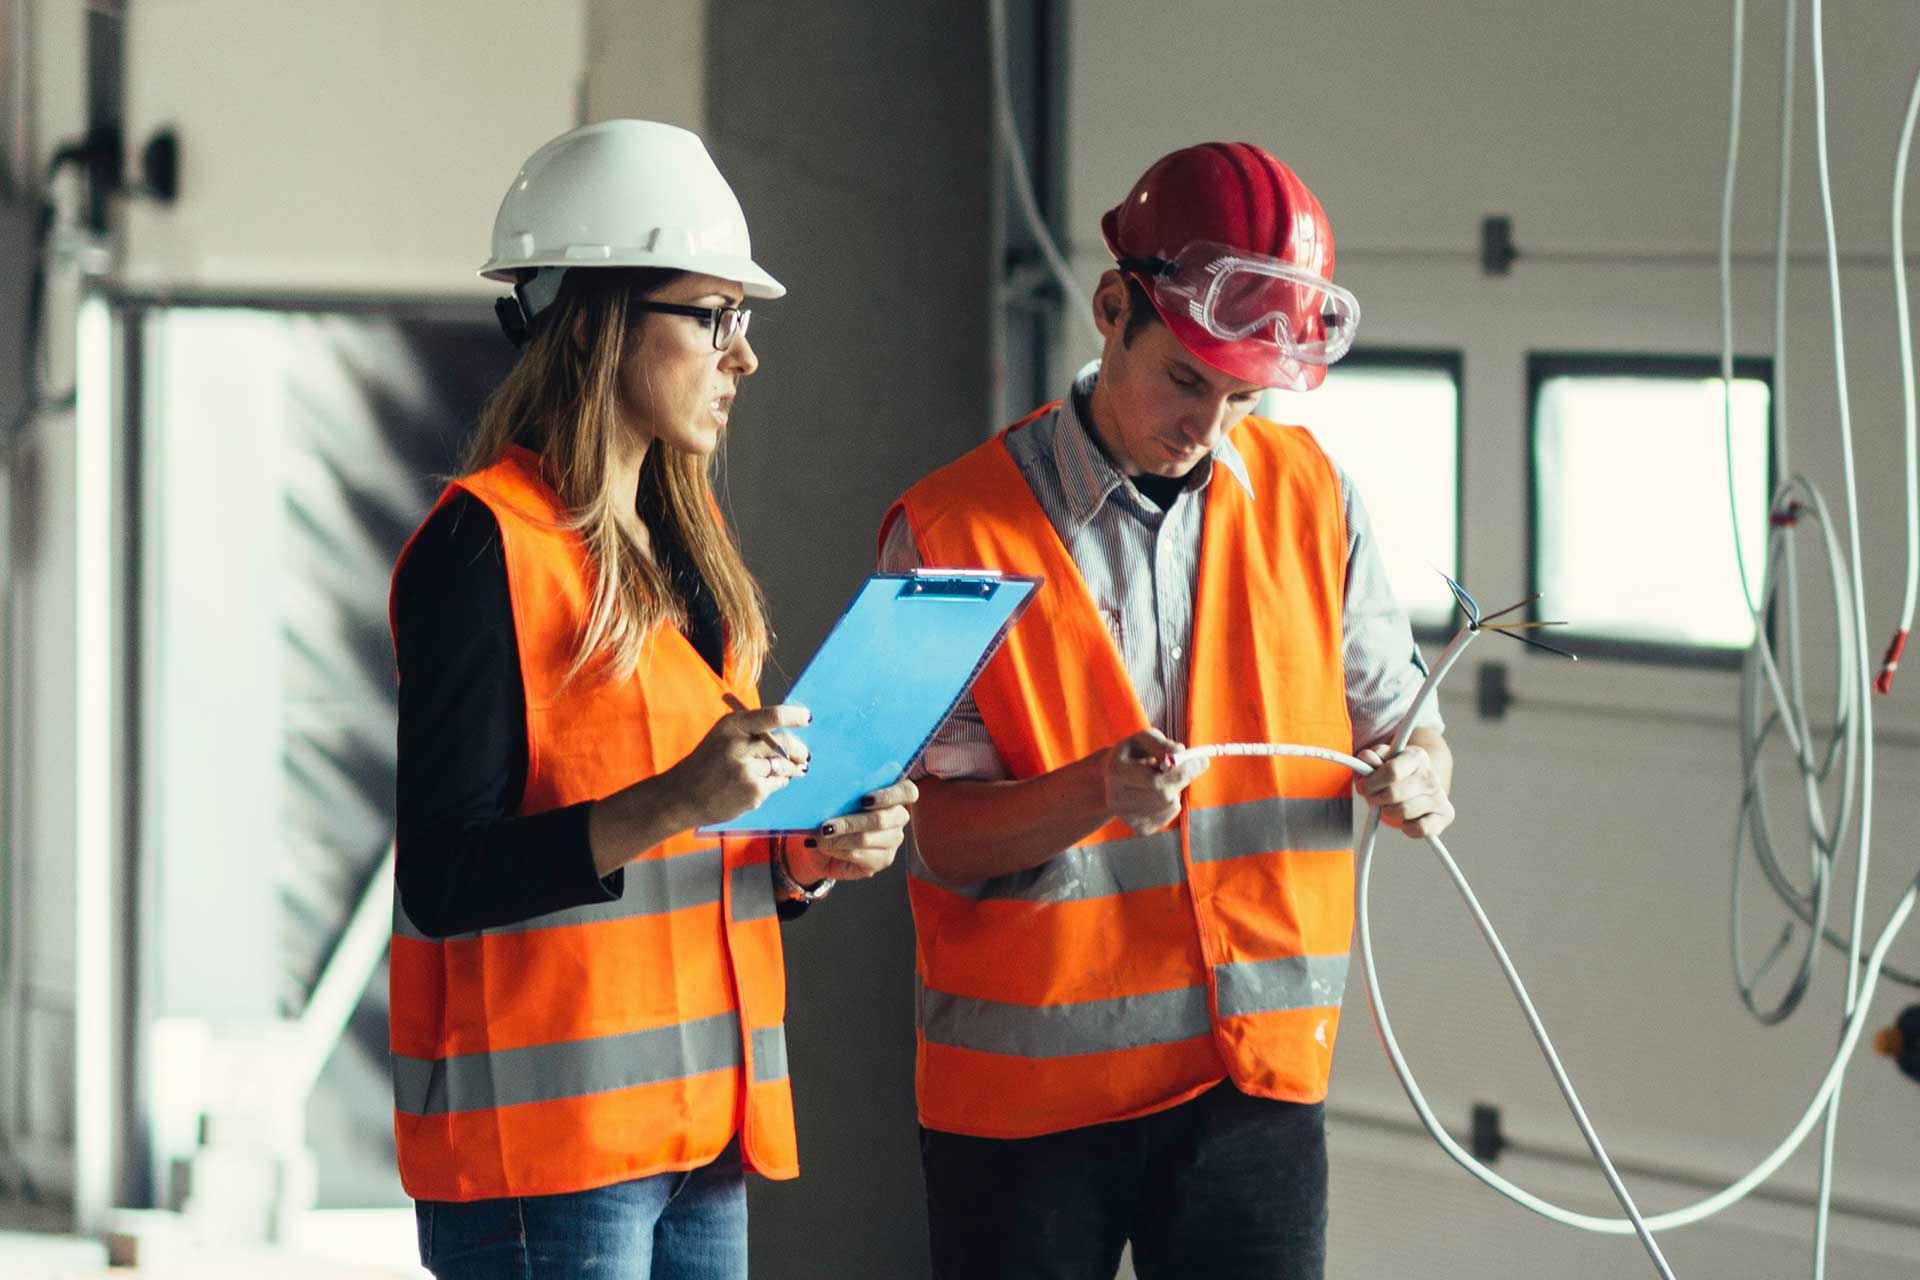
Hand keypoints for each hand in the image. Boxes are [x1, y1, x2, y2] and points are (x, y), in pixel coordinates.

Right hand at [666, 703, 811, 829]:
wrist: (682, 797)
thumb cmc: (706, 765)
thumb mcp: (722, 737)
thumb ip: (751, 732)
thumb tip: (790, 734)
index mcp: (732, 725)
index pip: (772, 716)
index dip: (794, 716)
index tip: (807, 718)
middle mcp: (739, 745)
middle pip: (784, 743)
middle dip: (800, 750)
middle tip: (805, 755)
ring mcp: (747, 770)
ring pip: (784, 765)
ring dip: (792, 768)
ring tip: (794, 770)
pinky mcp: (753, 791)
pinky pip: (777, 783)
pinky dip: (777, 783)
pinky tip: (763, 784)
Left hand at [784, 776, 919, 883]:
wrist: (823, 843)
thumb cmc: (833, 814)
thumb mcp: (836, 799)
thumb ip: (841, 794)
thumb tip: (828, 795)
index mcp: (893, 794)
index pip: (908, 791)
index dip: (889, 796)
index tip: (864, 800)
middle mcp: (898, 817)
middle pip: (881, 819)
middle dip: (849, 823)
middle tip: (826, 826)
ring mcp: (893, 840)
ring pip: (867, 839)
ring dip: (839, 839)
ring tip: (821, 836)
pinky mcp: (883, 859)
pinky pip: (860, 855)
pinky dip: (838, 850)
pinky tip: (826, 847)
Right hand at [1103, 728, 1207, 835]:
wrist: (1112, 778)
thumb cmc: (1133, 755)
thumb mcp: (1143, 740)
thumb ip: (1161, 744)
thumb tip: (1181, 752)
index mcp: (1116, 772)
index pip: (1155, 781)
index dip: (1181, 772)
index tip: (1200, 760)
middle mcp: (1117, 798)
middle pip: (1164, 796)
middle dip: (1183, 779)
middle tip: (1195, 766)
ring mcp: (1126, 816)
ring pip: (1169, 806)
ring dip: (1176, 790)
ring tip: (1165, 778)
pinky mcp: (1138, 828)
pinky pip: (1168, 817)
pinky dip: (1171, 804)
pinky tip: (1159, 794)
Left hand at [1354, 740, 1453, 838]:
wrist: (1418, 783)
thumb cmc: (1393, 772)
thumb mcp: (1379, 760)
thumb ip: (1370, 757)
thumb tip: (1367, 758)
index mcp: (1416, 756)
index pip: (1391, 772)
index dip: (1372, 782)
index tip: (1364, 786)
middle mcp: (1431, 775)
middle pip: (1394, 794)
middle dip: (1376, 798)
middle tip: (1373, 798)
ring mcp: (1440, 795)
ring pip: (1404, 811)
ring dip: (1389, 812)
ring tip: (1388, 806)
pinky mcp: (1446, 815)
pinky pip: (1421, 829)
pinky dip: (1407, 828)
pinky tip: (1405, 820)